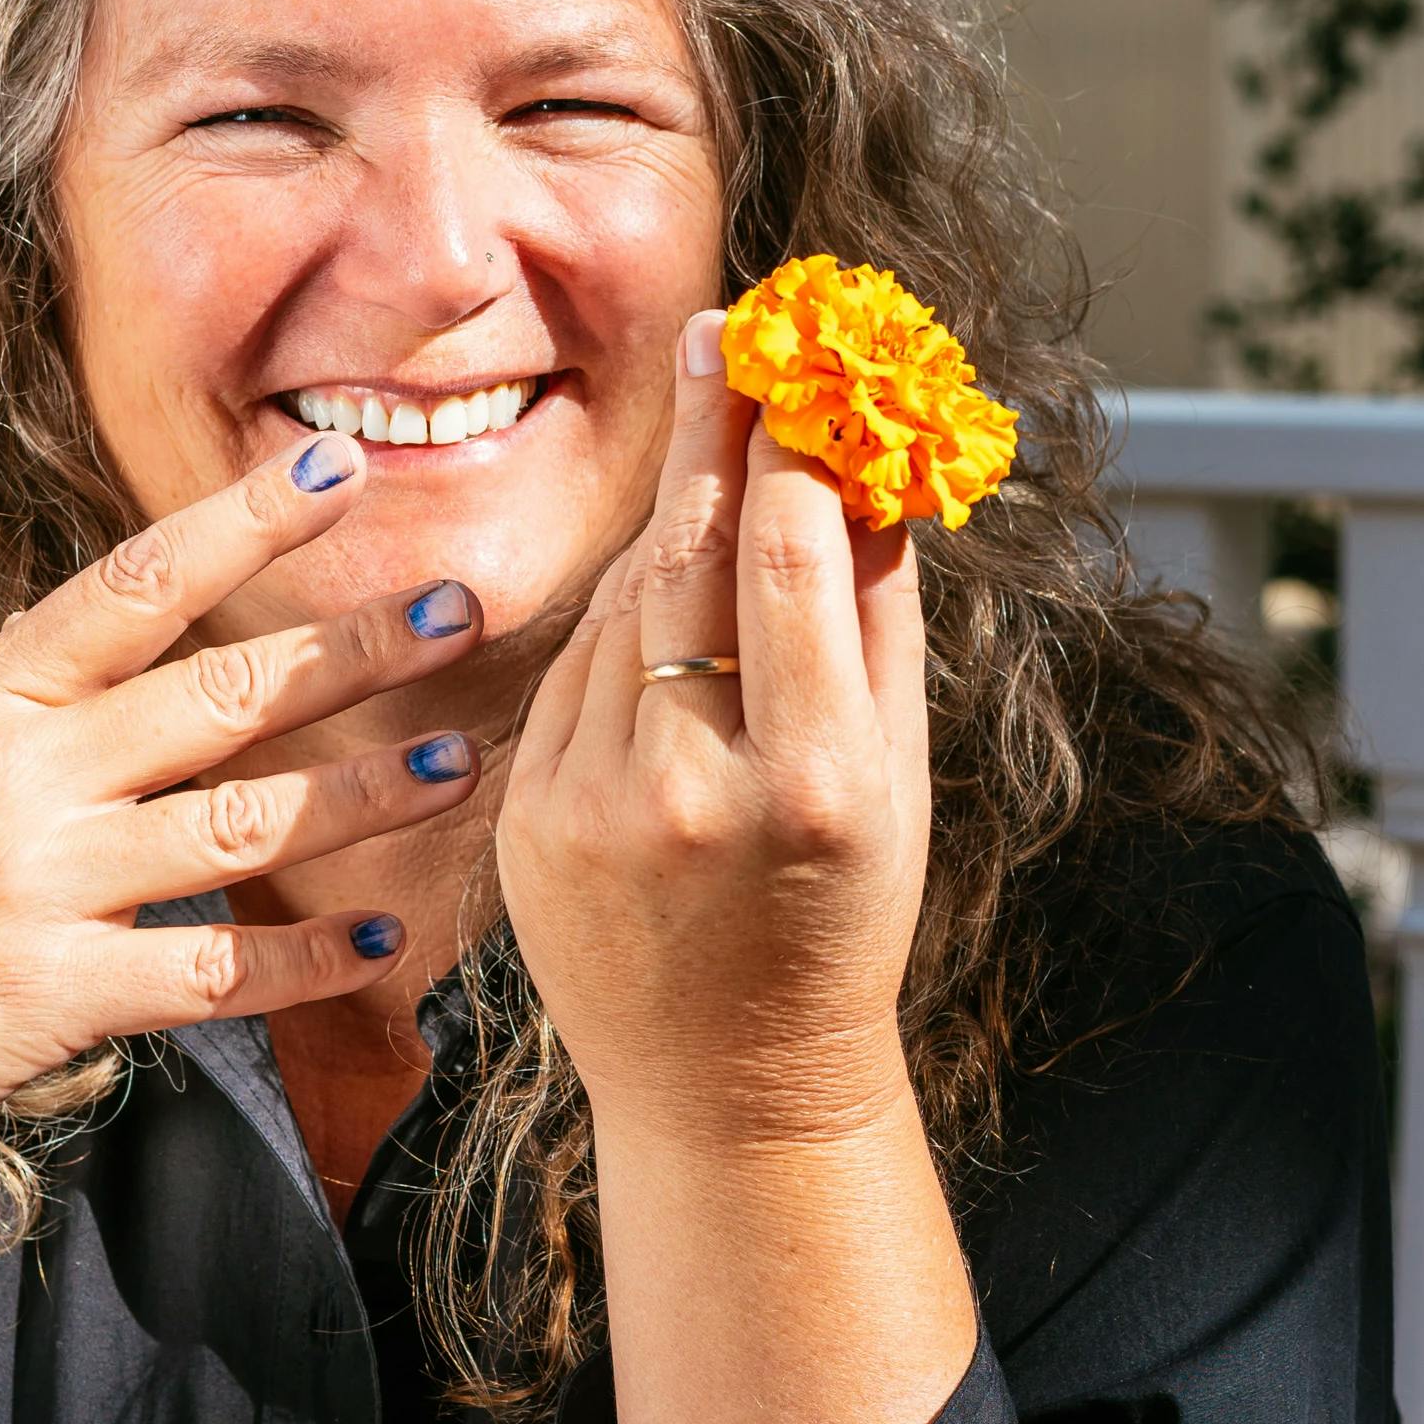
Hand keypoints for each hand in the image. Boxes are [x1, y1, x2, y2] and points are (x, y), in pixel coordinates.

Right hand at [0, 434, 484, 1203]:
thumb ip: (23, 723)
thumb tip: (129, 665)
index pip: (130, 585)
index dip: (241, 522)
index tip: (338, 466)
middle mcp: (12, 776)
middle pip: (214, 690)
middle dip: (349, 647)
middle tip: (459, 604)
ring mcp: (31, 884)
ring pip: (239, 825)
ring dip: (362, 796)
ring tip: (456, 766)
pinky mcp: (46, 998)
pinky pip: (212, 971)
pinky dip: (310, 962)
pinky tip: (385, 945)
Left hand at [498, 312, 930, 1153]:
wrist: (730, 1087)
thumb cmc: (840, 921)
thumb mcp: (897, 780)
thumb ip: (881, 622)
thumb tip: (872, 463)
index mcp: (814, 783)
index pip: (790, 558)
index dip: (788, 442)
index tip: (792, 352)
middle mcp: (694, 791)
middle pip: (690, 559)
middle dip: (714, 438)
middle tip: (729, 336)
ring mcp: (594, 810)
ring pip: (623, 608)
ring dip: (670, 532)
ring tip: (719, 480)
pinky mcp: (526, 822)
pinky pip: (573, 676)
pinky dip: (619, 627)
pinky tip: (663, 617)